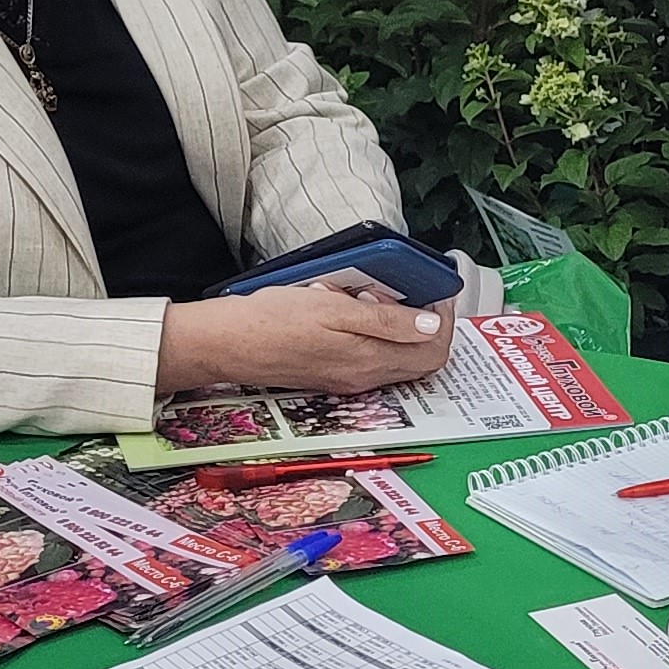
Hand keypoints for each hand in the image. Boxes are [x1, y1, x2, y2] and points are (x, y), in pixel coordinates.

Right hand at [157, 279, 460, 402]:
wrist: (225, 343)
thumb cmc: (271, 321)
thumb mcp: (333, 308)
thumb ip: (386, 320)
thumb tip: (432, 325)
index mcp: (369, 360)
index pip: (434, 350)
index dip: (443, 319)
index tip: (434, 290)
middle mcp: (364, 376)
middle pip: (421, 357)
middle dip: (425, 321)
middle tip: (404, 290)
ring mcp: (348, 378)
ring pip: (397, 355)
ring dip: (397, 324)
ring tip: (371, 295)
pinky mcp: (332, 373)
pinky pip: (371, 355)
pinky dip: (374, 331)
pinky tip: (349, 308)